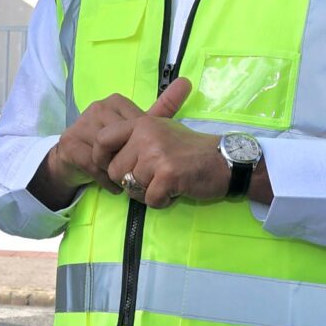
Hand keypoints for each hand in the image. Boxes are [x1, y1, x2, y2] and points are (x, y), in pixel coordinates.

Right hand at [39, 79, 191, 203]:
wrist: (76, 162)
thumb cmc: (114, 145)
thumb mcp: (140, 127)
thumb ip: (163, 107)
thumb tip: (187, 82)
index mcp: (115, 102)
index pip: (136, 124)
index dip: (141, 146)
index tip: (145, 158)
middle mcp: (97, 108)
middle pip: (122, 139)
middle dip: (130, 160)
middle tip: (137, 175)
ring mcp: (81, 124)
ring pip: (107, 153)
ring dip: (117, 172)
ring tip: (124, 182)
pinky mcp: (70, 143)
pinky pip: (92, 163)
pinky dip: (104, 179)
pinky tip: (111, 186)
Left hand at [103, 80, 228, 207]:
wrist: (225, 161)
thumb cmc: (191, 150)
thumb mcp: (161, 131)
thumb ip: (135, 139)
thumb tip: (106, 155)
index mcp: (142, 123)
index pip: (103, 139)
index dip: (100, 158)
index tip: (112, 169)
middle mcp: (146, 135)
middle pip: (115, 171)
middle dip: (130, 182)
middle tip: (152, 180)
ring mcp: (156, 155)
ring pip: (131, 187)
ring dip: (147, 193)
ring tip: (166, 184)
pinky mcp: (167, 175)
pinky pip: (150, 200)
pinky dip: (162, 202)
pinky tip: (175, 191)